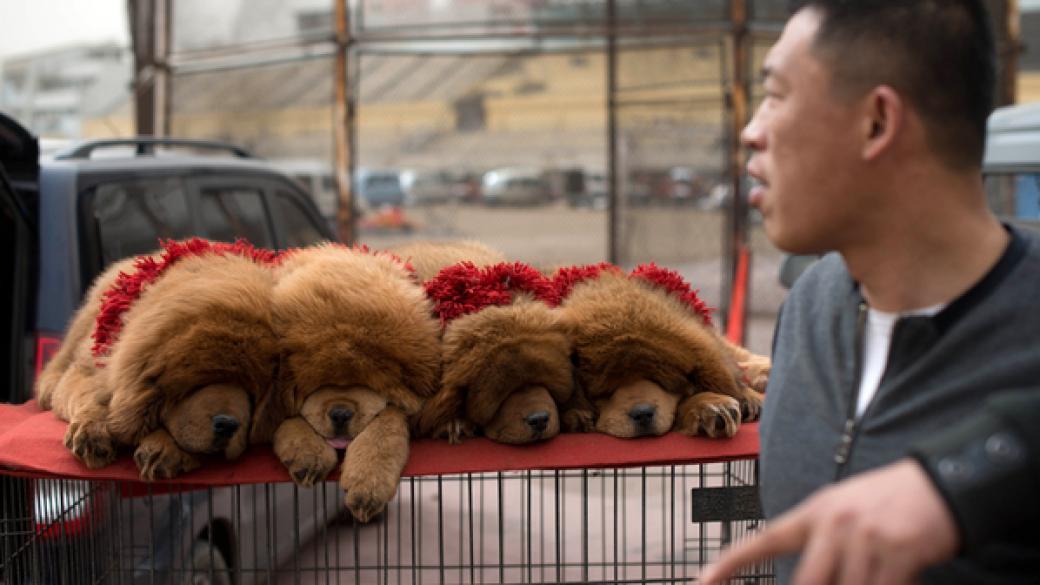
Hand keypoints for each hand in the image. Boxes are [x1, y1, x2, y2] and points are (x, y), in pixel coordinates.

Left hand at [700, 459, 958, 584]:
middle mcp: (833, 522)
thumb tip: (807, 580)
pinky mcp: (897, 550)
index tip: (702, 582)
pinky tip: (899, 578)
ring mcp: (864, 536)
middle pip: (807, 583)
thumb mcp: (843, 511)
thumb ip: (820, 543)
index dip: (729, 565)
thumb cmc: (888, 503)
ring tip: (877, 571)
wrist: (941, 483)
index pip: (762, 541)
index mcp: (813, 512)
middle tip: (837, 581)